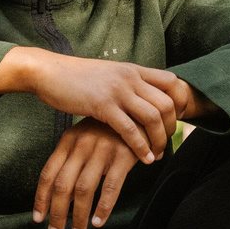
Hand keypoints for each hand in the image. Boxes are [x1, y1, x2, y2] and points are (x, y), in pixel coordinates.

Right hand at [28, 55, 181, 162]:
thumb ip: (125, 83)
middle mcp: (130, 78)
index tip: (176, 120)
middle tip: (166, 143)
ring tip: (157, 154)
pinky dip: (141, 146)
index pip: (172, 82)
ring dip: (159, 140)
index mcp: (133, 70)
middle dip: (171, 127)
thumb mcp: (107, 74)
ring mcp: (117, 91)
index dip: (180, 102)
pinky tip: (143, 159)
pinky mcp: (102, 105)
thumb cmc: (75, 78)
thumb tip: (138, 97)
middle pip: (167, 103)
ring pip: (153, 117)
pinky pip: (130, 129)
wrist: (48, 72)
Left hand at [32, 119, 138, 228]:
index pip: (48, 174)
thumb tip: (59, 196)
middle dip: (57, 214)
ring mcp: (102, 150)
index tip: (38, 219)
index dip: (41, 199)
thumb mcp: (84, 138)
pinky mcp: (123, 156)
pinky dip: (103, 207)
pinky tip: (98, 222)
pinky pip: (111, 187)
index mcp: (68, 141)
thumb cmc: (109, 130)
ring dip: (79, 216)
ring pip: (84, 189)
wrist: (140, 110)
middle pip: (63, 185)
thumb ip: (71, 161)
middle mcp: (82, 145)